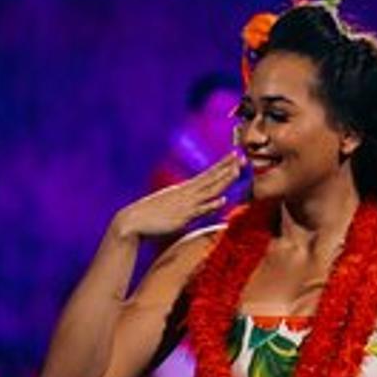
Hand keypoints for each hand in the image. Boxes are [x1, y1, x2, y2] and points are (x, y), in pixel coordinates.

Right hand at [113, 152, 242, 241]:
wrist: (132, 222)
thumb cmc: (152, 215)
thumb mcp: (173, 205)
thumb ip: (189, 204)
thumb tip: (203, 204)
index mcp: (185, 189)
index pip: (208, 174)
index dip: (222, 165)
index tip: (235, 155)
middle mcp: (187, 193)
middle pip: (211, 178)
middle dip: (227, 168)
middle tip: (243, 157)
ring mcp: (185, 204)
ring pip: (209, 191)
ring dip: (223, 181)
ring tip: (237, 171)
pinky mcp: (182, 217)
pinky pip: (199, 211)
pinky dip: (211, 205)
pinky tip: (222, 200)